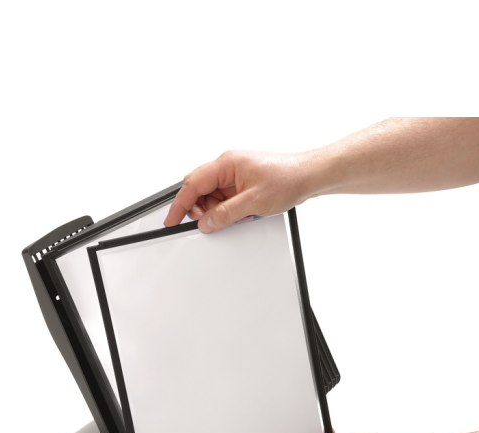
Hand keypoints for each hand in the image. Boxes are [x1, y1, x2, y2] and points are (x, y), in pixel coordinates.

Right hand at [164, 150, 318, 232]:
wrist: (308, 176)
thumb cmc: (287, 178)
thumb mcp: (253, 202)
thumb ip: (225, 215)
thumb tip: (206, 223)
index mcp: (226, 163)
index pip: (192, 184)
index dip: (179, 204)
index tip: (171, 220)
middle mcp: (227, 166)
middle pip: (199, 190)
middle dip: (199, 209)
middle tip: (206, 223)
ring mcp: (234, 175)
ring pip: (212, 197)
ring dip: (217, 211)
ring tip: (236, 217)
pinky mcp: (241, 183)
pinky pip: (225, 199)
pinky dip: (228, 210)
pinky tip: (242, 214)